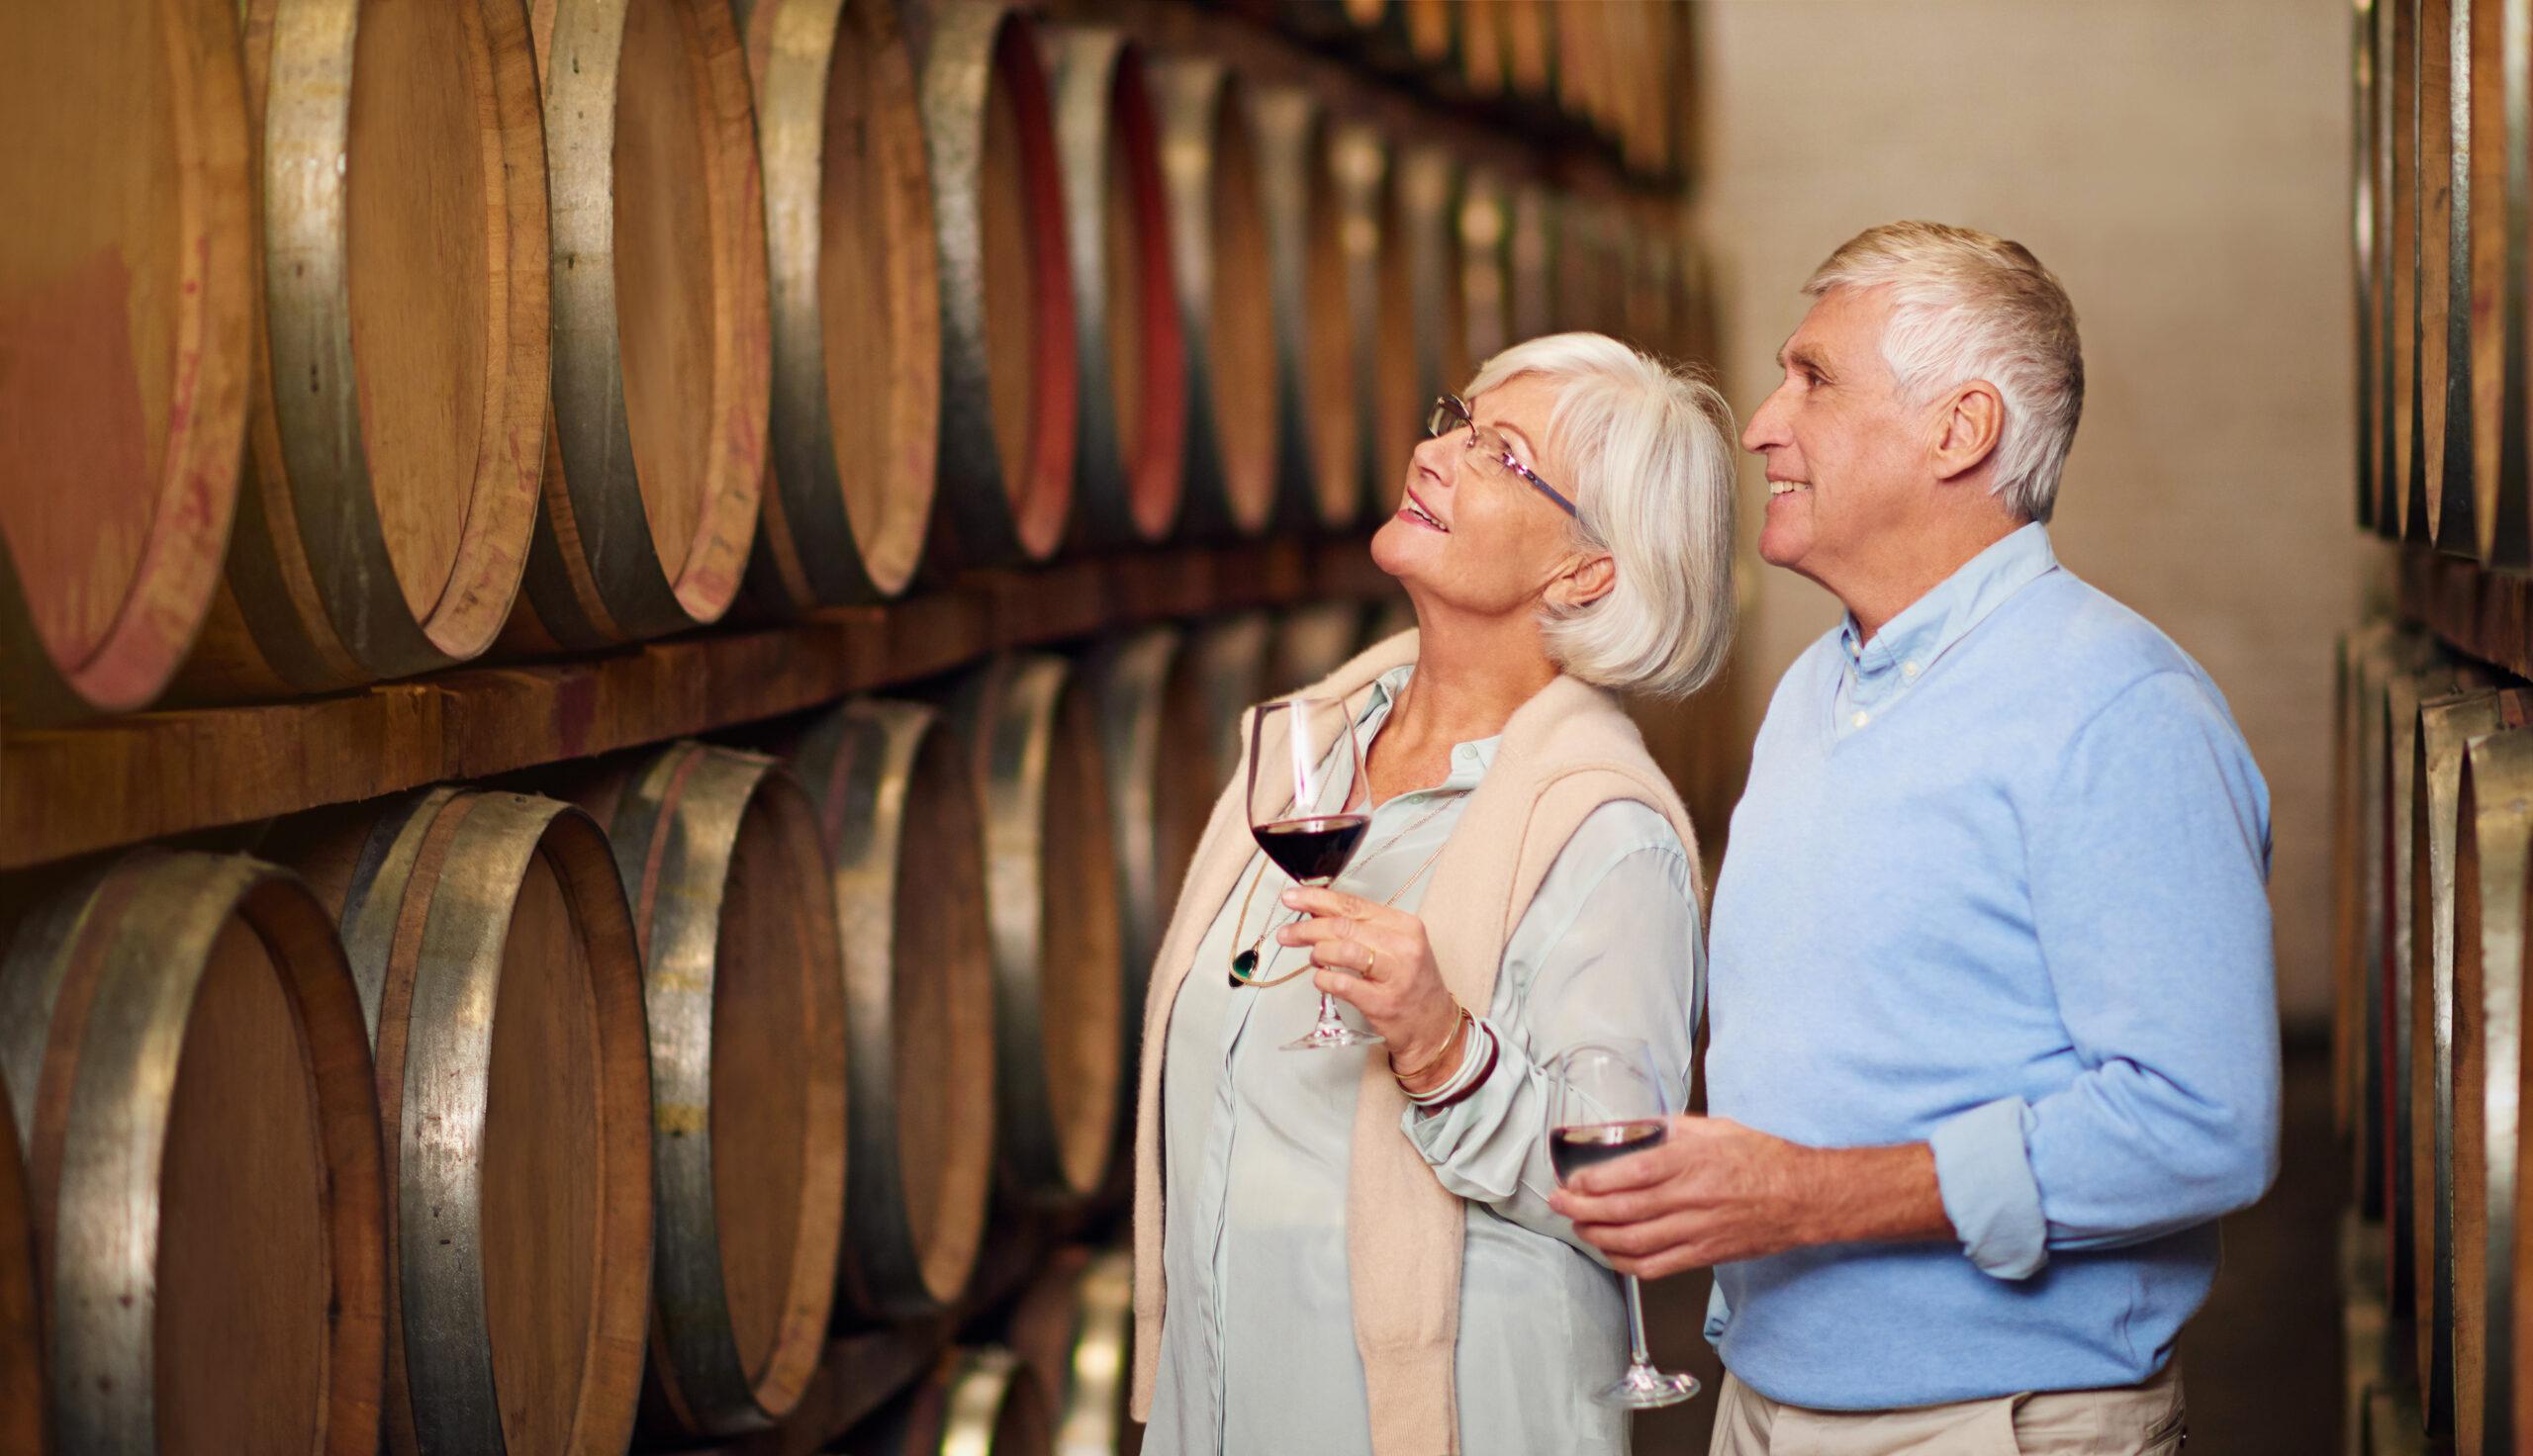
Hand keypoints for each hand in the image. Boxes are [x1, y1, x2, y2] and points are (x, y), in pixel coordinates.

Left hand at [1276, 886, 1460, 1074]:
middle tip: (1287, 933)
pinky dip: (1323, 979)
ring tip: (1312, 959)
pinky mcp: (1383, 1003)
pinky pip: (1342, 984)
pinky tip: (1321, 979)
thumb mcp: (1395, 945)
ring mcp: (1395, 976)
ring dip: (1317, 952)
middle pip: (1343, 926)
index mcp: (1405, 925)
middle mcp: (1403, 946)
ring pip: (1343, 950)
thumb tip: (1316, 913)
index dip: (1317, 899)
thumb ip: (1361, 928)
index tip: (1292, 897)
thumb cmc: (1410, 982)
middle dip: (1307, 928)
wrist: (1433, 1025)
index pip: (1353, 904)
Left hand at [1548, 1119, 1948, 1279]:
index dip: (1589, 1181)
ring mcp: (1695, 1230)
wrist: (1802, 1197)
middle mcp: (1688, 1198)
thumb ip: (1669, 1129)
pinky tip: (1610, 1251)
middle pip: (1619, 1211)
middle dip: (1579, 1208)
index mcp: (1688, 1161)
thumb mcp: (1713, 1128)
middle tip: (1558, 1202)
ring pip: (1631, 1242)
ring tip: (1578, 1224)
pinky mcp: (1703, 1254)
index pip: (1625, 1174)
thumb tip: (1630, 1130)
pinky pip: (1654, 1266)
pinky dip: (1624, 1261)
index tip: (1571, 1178)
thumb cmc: (1760, 1158)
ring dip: (1595, 1236)